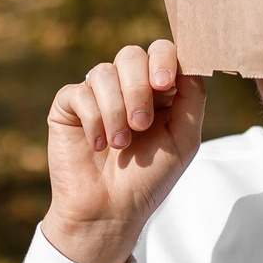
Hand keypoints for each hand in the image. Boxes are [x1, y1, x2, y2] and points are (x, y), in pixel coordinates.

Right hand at [44, 40, 206, 262]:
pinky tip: (97, 146)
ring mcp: (96, 93)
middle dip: (138, 88)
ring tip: (120, 144)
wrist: (109, 210)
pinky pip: (79, 93)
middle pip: (132, 55)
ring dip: (116, 110)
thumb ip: (193, 98)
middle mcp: (126, 86)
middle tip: (141, 125)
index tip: (165, 85)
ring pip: (104, 72)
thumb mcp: (184, 139)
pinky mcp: (69, 105)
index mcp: (157, 90)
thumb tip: (190, 62)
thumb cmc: (148, 178)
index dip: (164, 60)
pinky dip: (93, 120)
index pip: (162, 52)